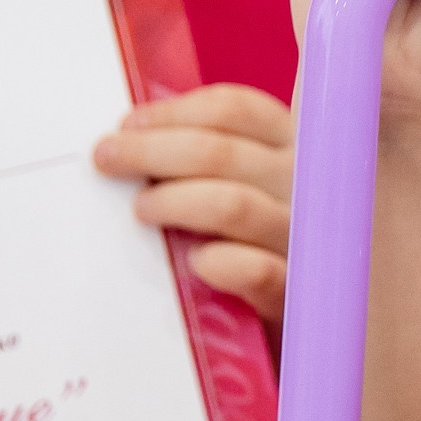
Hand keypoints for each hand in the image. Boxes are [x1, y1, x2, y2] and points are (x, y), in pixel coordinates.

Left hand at [93, 84, 294, 322]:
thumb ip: (215, 159)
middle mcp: (307, 183)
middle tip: (108, 160)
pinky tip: (195, 263)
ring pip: (231, 204)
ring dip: (173, 203)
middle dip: (150, 151)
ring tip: (142, 210)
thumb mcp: (258, 183)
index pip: (233, 110)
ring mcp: (304, 236)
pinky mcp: (298, 290)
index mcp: (296, 145)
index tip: (128, 126)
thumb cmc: (266, 239)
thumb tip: (134, 136)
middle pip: (219, 151)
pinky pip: (255, 270)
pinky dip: (217, 262)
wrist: (313, 311)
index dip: (172, 114)